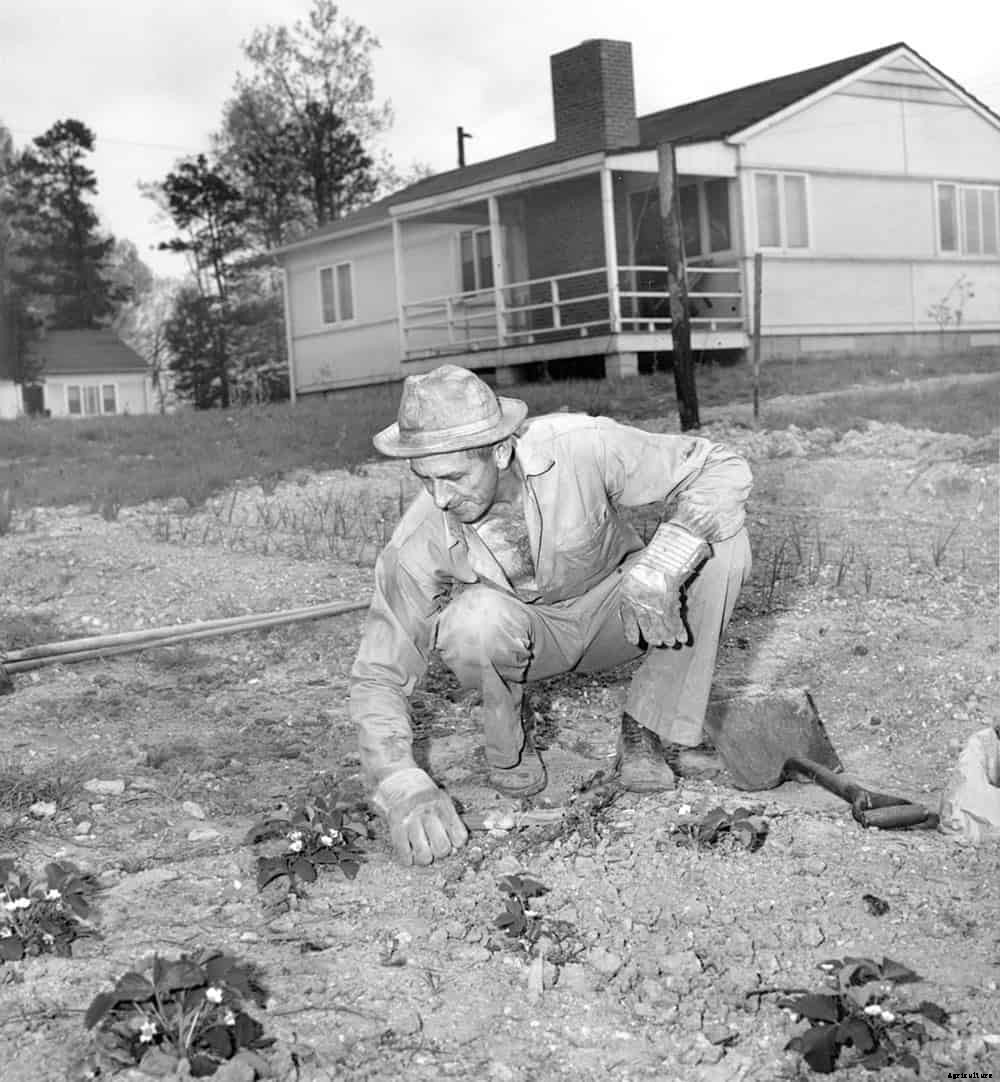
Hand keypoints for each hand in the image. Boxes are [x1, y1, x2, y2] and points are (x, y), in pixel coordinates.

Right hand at [372, 767, 467, 865]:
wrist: (397, 778)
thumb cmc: (422, 793)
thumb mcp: (441, 799)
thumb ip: (450, 820)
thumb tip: (455, 848)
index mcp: (443, 805)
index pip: (459, 837)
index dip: (456, 844)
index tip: (451, 842)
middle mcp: (429, 812)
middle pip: (442, 848)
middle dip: (440, 853)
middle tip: (434, 847)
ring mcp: (411, 819)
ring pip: (424, 855)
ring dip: (424, 858)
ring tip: (422, 852)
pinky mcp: (395, 825)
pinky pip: (404, 852)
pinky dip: (408, 858)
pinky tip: (409, 854)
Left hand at [619, 522, 709, 647]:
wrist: (675, 541)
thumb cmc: (660, 555)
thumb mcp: (642, 570)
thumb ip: (640, 587)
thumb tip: (642, 605)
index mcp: (629, 588)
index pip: (626, 616)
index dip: (631, 631)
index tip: (634, 641)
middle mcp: (639, 594)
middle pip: (645, 624)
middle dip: (654, 636)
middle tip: (661, 643)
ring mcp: (653, 596)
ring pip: (660, 624)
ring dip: (667, 636)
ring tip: (672, 644)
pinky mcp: (669, 595)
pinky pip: (673, 618)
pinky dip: (679, 629)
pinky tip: (683, 637)